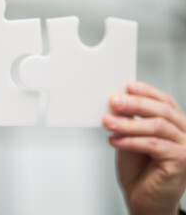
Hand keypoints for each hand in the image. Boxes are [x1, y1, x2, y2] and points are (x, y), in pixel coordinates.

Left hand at [103, 81, 185, 214]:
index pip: (164, 101)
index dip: (146, 91)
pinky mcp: (181, 161)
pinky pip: (154, 145)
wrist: (144, 199)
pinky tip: (115, 140)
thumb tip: (118, 102)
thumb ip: (130, 121)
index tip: (127, 86)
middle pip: (162, 111)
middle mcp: (185, 133)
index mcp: (175, 124)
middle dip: (135, 103)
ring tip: (108, 122)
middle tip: (113, 101)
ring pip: (157, 126)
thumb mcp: (131, 138)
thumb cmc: (139, 170)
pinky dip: (131, 141)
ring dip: (128, 123)